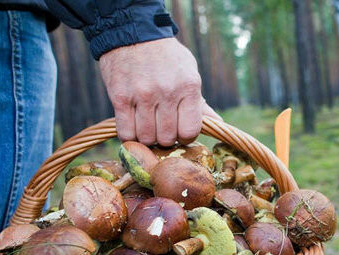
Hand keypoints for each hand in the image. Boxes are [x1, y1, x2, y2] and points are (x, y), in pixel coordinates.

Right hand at [100, 38, 219, 144]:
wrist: (133, 32)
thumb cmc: (166, 57)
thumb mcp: (189, 73)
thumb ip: (200, 102)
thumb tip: (218, 124)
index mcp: (188, 87)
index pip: (190, 131)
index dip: (185, 137)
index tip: (179, 131)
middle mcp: (167, 92)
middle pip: (167, 138)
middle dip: (165, 138)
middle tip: (161, 128)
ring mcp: (142, 95)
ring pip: (146, 138)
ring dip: (147, 138)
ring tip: (147, 126)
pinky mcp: (120, 98)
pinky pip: (126, 132)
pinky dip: (129, 136)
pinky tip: (133, 127)